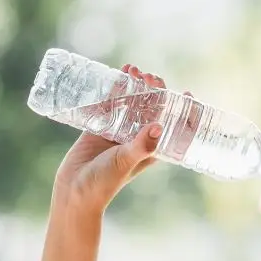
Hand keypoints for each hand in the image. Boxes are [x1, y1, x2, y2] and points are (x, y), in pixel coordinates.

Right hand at [52, 65, 192, 212]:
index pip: (172, 126)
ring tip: (132, 69)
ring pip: (131, 103)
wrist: (74, 191)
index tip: (187, 92)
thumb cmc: (104, 183)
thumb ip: (141, 146)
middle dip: (154, 90)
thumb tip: (158, 126)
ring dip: (133, 85)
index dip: (182, 110)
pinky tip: (115, 75)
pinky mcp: (100, 127)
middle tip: (149, 76)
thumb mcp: (125, 162)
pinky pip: (109, 104)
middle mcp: (137, 138)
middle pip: (152, 108)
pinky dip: (113, 89)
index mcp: (150, 148)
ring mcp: (118, 131)